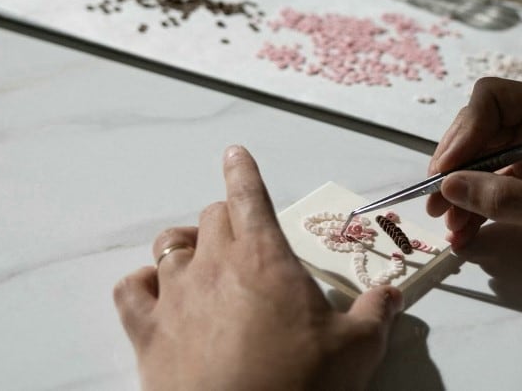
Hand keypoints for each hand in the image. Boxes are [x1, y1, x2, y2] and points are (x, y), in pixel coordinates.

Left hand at [114, 146, 402, 390]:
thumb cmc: (300, 384)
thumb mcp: (357, 348)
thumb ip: (376, 313)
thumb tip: (392, 295)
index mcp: (264, 257)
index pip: (249, 196)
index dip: (243, 171)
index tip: (235, 154)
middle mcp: (214, 265)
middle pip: (212, 216)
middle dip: (228, 217)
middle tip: (245, 237)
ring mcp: (175, 297)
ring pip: (169, 245)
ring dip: (187, 246)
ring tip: (200, 259)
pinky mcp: (146, 333)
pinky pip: (130, 290)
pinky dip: (141, 284)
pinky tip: (154, 292)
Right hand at [427, 78, 521, 261]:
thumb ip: (504, 199)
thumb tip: (449, 188)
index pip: (492, 100)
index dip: (463, 133)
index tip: (446, 173)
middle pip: (483, 129)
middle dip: (457, 167)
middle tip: (435, 204)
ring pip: (488, 157)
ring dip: (465, 191)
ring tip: (448, 227)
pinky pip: (503, 179)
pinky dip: (484, 203)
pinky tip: (469, 231)